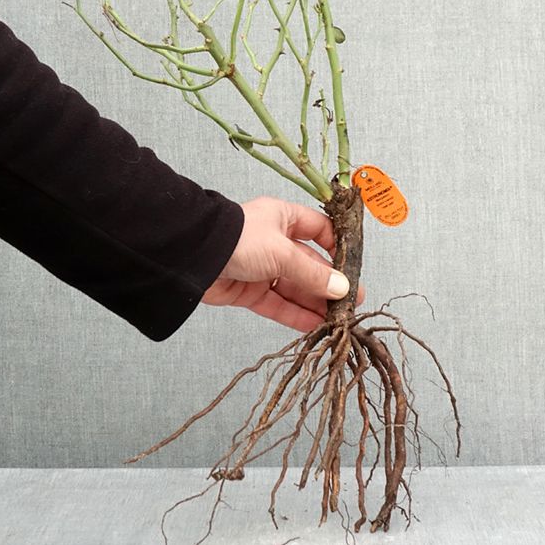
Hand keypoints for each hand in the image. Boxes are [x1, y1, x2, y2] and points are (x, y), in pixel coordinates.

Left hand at [202, 197, 364, 331]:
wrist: (191, 257)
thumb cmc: (238, 239)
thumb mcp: (282, 252)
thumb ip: (312, 274)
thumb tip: (342, 289)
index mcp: (283, 218)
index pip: (318, 229)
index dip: (336, 247)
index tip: (352, 267)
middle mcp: (274, 241)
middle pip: (309, 264)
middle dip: (329, 284)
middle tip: (351, 303)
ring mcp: (261, 267)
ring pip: (295, 287)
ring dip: (315, 303)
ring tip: (338, 320)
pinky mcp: (248, 290)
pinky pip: (278, 303)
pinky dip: (296, 315)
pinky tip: (316, 325)